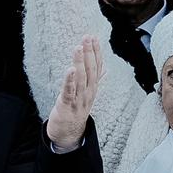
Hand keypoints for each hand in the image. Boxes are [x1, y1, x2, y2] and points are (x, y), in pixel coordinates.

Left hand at [46, 37, 105, 152]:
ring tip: (79, 48)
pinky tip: (70, 69)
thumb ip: (94, 80)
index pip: (97, 67)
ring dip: (80, 62)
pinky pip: (69, 92)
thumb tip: (105, 68)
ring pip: (81, 78)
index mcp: (92, 88)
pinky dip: (70, 80)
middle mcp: (88, 92)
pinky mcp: (67, 106)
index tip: (94, 38)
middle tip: (87, 38)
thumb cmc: (75, 111)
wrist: (68, 134)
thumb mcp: (87, 94)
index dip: (96, 52)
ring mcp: (79, 99)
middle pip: (91, 70)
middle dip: (89, 53)